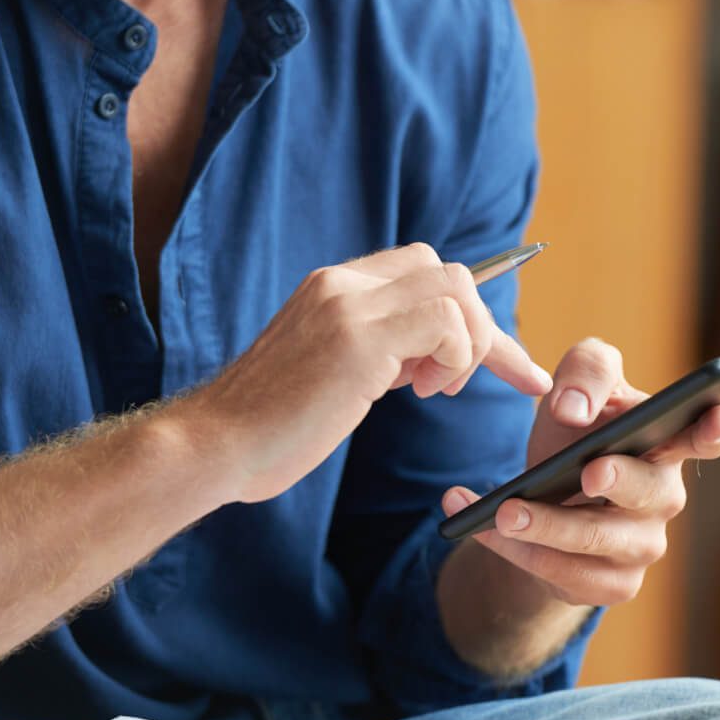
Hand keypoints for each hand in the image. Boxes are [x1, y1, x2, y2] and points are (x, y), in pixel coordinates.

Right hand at [182, 243, 552, 503]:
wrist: (213, 446)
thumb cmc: (270, 428)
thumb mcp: (331, 373)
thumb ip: (375, 351)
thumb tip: (423, 357)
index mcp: (335, 289)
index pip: (425, 272)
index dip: (471, 317)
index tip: (506, 365)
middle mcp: (341, 284)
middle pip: (448, 272)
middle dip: (482, 330)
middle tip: (458, 386)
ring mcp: (348, 306)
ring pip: (455, 288)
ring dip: (466, 345)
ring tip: (432, 390)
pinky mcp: (356, 339)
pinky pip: (444, 322)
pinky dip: (455, 358)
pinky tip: (422, 392)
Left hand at [441, 338, 719, 604]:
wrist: (542, 496)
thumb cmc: (575, 432)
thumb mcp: (576, 387)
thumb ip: (586, 370)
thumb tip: (576, 409)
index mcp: (667, 441)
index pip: (708, 436)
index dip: (716, 429)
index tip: (713, 416)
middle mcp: (664, 496)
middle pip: (647, 491)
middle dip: (618, 481)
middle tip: (587, 474)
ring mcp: (643, 545)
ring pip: (597, 540)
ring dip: (546, 526)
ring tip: (502, 511)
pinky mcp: (612, 584)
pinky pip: (566, 575)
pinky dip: (517, 552)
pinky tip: (482, 529)